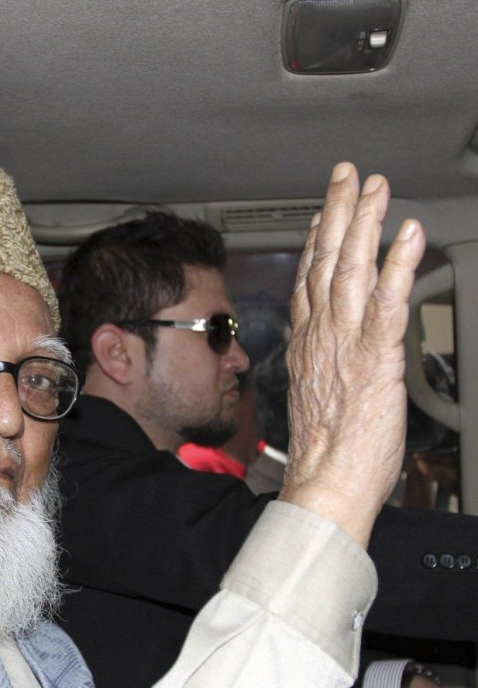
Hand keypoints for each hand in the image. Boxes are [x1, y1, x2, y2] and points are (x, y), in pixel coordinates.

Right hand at [279, 162, 425, 545]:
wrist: (325, 480)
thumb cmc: (324, 450)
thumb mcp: (316, 397)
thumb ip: (323, 362)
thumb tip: (331, 353)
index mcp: (308, 344)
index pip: (308, 282)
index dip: (316, 243)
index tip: (323, 216)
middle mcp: (322, 335)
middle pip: (325, 263)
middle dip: (337, 214)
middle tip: (346, 177)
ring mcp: (346, 342)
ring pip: (351, 270)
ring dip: (364, 224)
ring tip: (375, 188)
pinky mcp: (375, 357)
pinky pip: (388, 303)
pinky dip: (398, 266)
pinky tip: (408, 235)